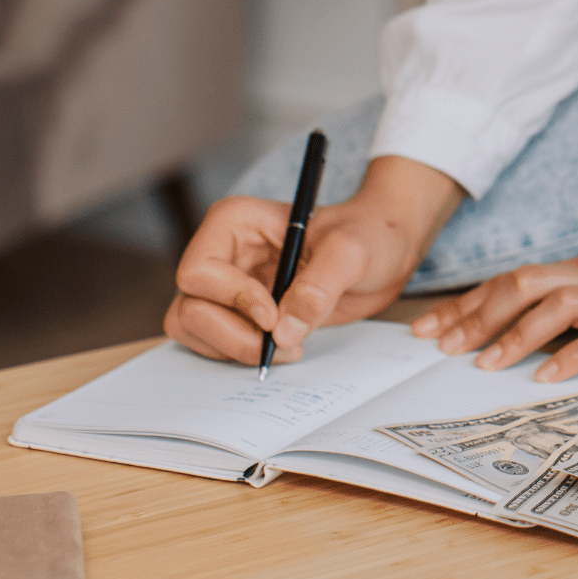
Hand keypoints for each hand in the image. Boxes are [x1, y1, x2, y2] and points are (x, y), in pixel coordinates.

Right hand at [163, 155, 463, 364]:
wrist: (386, 250)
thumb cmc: (370, 233)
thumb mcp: (353, 251)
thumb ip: (320, 286)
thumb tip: (283, 331)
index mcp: (236, 223)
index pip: (199, 271)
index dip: (231, 299)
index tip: (272, 315)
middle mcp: (223, 254)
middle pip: (190, 308)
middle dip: (232, 335)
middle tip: (281, 345)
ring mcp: (227, 287)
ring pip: (192, 329)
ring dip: (234, 350)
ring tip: (287, 347)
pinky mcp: (239, 314)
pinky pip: (213, 344)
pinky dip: (239, 355)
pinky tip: (282, 348)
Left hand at [412, 238, 577, 381]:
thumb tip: (541, 341)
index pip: (519, 279)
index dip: (471, 302)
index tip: (432, 327)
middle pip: (523, 285)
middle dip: (474, 315)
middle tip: (438, 346)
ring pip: (555, 305)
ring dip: (513, 335)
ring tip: (482, 364)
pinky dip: (571, 355)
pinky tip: (548, 378)